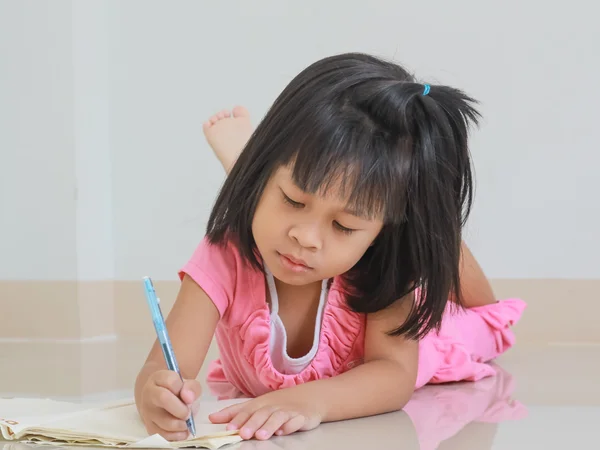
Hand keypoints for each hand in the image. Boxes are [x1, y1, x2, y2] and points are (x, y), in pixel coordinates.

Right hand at [139, 370, 201, 440]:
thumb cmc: (177, 391)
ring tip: (186, 422)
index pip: (171, 380)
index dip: (183, 388)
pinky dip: (177, 436)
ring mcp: (147, 412)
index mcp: (158, 378)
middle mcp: (149, 393)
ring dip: (181, 424)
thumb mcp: (187, 384)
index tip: (187, 395)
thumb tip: (188, 398)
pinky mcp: (149, 427)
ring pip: (164, 421)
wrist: (161, 400)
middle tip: (188, 413)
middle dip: (181, 409)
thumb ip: (192, 387)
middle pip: (164, 398)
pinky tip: (182, 431)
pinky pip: (164, 435)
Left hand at [208, 389, 322, 439]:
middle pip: (261, 414)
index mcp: (260, 404)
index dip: (238, 418)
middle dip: (252, 423)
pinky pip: (296, 420)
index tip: (229, 427)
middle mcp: (272, 406)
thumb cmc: (277, 404)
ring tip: (261, 435)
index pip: (247, 410)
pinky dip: (290, 425)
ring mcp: (287, 411)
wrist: (307, 398)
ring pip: (277, 417)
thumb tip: (212, 418)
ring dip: (269, 425)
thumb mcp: (255, 406)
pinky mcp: (301, 416)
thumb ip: (234, 413)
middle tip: (243, 434)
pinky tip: (283, 431)